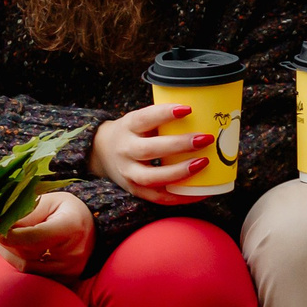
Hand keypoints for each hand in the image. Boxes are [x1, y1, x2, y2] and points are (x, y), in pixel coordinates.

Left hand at [0, 190, 94, 277]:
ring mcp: (70, 270)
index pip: (34, 238)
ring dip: (10, 254)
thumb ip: (26, 213)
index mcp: (71, 226)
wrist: (91, 227)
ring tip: (5, 239)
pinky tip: (18, 250)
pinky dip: (21, 262)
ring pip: (27, 267)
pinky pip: (35, 276)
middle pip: (28, 254)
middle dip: (7, 243)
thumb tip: (1, 226)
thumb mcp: (48, 201)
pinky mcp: (66, 280)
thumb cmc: (66, 209)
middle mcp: (74, 252)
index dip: (10, 236)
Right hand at [90, 101, 214, 204]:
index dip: (165, 114)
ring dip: (180, 173)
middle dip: (179, 145)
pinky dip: (182, 196)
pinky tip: (202, 191)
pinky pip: (160, 197)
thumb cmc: (132, 133)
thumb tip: (205, 114)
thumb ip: (161, 119)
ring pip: (153, 178)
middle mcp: (125, 150)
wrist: (102, 152)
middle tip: (205, 139)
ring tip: (203, 164)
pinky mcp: (136, 191)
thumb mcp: (139, 120)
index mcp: (128, 127)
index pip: (144, 118)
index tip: (188, 109)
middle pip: (150, 150)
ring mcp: (129, 173)